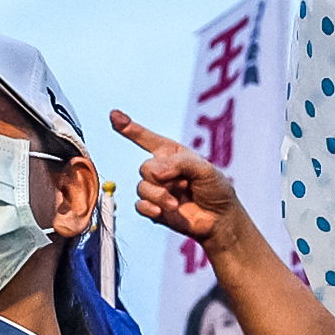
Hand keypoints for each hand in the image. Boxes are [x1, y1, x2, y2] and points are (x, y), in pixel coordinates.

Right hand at [111, 109, 250, 249]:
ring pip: (142, 187)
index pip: (147, 138)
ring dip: (160, 195)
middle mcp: (161, 169)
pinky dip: (149, 208)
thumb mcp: (205, 169)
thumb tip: (157, 171)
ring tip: (177, 203)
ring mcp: (156, 189)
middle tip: (184, 184)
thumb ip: (181, 163)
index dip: (129, 127)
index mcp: (172, 153)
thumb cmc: (216, 190)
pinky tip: (162, 211)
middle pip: (145, 168)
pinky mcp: (153, 208)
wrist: (220, 218)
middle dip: (162, 177)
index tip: (114, 115)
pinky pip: (139, 205)